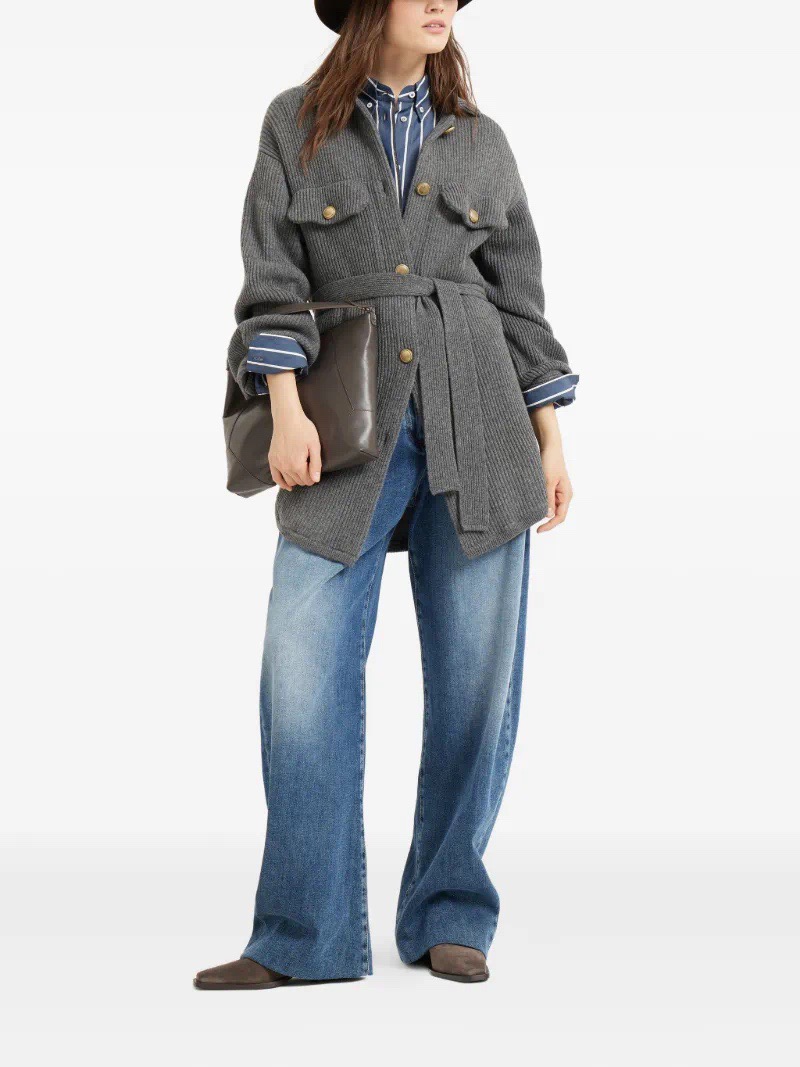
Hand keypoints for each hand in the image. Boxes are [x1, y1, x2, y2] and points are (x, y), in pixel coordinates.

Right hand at [266, 372, 320, 490]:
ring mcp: (277, 464)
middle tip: (310, 470)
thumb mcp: (315, 446)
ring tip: (301, 474)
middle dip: (306, 478)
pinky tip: (287, 486)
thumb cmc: (304, 429)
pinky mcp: (272, 459)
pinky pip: (275, 477)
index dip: (314, 478)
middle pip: (299, 481)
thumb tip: (316, 480)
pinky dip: (281, 483)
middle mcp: (286, 467)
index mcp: (297, 464)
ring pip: (288, 481)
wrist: (287, 418)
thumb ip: (316, 464)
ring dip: (296, 480)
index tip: (316, 472)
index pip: (308, 480)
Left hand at [529, 403, 572, 532]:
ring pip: (549, 507)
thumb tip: (548, 516)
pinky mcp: (551, 487)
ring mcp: (557, 492)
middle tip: (529, 523)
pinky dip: (539, 503)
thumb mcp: (547, 481)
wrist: (549, 446)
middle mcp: (563, 495)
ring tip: (528, 512)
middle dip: (544, 520)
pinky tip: (529, 503)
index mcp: (566, 495)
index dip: (549, 526)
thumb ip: (548, 499)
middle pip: (555, 514)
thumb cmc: (550, 461)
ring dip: (541, 511)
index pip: (560, 517)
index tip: (537, 530)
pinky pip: (546, 500)